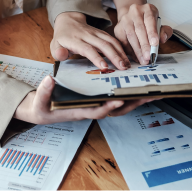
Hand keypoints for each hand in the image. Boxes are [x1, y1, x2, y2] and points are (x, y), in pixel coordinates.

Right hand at [14, 76, 153, 123]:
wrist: (42, 111)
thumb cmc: (42, 108)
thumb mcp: (40, 102)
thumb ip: (44, 92)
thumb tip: (49, 79)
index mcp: (80, 111)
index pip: (97, 110)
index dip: (109, 105)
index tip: (120, 98)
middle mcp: (91, 109)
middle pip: (116, 109)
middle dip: (133, 102)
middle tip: (150, 95)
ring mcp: (96, 105)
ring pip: (119, 104)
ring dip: (135, 98)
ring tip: (151, 91)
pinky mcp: (97, 100)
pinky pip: (115, 97)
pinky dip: (127, 93)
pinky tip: (135, 85)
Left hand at [51, 12, 129, 69]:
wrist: (69, 21)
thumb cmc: (62, 37)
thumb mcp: (54, 45)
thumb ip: (58, 52)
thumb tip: (62, 55)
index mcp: (75, 40)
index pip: (87, 49)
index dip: (96, 57)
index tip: (104, 66)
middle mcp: (88, 35)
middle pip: (103, 44)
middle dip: (114, 56)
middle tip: (122, 67)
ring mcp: (96, 33)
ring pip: (111, 41)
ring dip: (120, 52)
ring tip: (127, 64)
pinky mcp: (103, 33)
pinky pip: (113, 39)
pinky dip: (121, 48)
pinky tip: (126, 57)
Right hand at [113, 0, 172, 63]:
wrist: (133, 17)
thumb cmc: (148, 23)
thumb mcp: (159, 24)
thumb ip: (165, 31)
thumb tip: (163, 38)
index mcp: (147, 9)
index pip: (150, 20)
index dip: (152, 32)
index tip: (155, 43)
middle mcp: (135, 11)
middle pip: (139, 29)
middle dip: (144, 45)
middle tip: (148, 56)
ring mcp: (125, 19)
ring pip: (130, 35)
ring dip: (137, 50)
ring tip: (143, 59)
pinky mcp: (118, 28)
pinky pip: (123, 41)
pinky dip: (130, 50)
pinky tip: (135, 57)